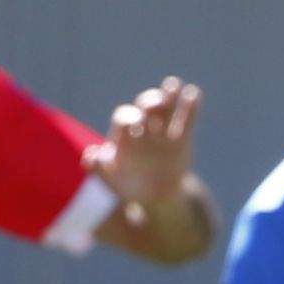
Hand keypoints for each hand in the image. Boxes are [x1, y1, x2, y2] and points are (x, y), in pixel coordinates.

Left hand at [100, 78, 200, 214]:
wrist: (156, 199)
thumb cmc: (129, 188)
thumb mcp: (112, 182)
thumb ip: (99, 170)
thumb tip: (90, 156)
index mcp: (123, 137)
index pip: (124, 119)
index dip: (128, 120)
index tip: (135, 127)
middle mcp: (143, 130)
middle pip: (144, 108)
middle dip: (149, 103)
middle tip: (154, 105)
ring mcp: (162, 134)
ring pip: (165, 109)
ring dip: (169, 95)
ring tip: (173, 84)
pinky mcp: (182, 140)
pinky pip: (186, 121)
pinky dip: (190, 107)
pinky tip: (193, 93)